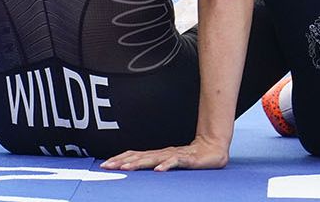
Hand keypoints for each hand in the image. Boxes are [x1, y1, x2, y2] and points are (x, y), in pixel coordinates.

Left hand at [100, 139, 229, 171]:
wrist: (213, 150)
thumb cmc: (190, 158)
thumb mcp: (169, 162)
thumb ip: (155, 164)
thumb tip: (136, 169)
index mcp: (158, 154)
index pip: (135, 155)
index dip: (120, 158)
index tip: (105, 164)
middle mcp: (163, 153)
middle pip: (139, 157)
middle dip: (122, 162)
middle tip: (107, 166)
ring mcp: (174, 155)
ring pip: (153, 159)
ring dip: (138, 163)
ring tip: (125, 168)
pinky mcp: (187, 159)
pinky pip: (175, 162)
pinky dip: (166, 165)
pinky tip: (158, 170)